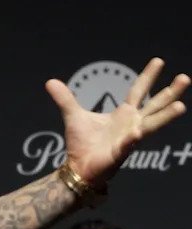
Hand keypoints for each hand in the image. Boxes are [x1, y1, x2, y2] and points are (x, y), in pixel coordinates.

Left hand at [46, 58, 188, 183]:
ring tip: (181, 106)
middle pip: (155, 105)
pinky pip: (127, 145)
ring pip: (151, 125)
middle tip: (186, 78)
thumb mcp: (73, 116)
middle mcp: (132, 124)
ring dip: (165, 116)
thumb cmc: (82, 143)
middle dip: (170, 92)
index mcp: (123, 114)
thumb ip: (65, 99)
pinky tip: (136, 133)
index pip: (139, 91)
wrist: (78, 168)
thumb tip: (50, 81)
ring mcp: (129, 139)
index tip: (159, 60)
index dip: (148, 76)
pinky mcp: (119, 153)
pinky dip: (131, 139)